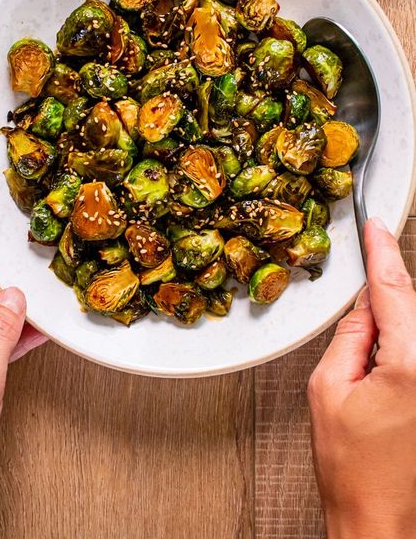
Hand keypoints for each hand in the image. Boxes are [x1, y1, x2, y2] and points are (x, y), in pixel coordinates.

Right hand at [308, 217, 415, 538]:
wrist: (381, 518)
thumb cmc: (354, 469)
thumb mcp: (329, 389)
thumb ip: (349, 335)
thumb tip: (364, 304)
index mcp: (412, 363)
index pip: (396, 288)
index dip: (382, 251)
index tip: (377, 226)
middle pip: (413, 305)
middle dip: (384, 301)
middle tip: (357, 331)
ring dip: (395, 325)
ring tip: (368, 371)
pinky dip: (405, 341)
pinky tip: (385, 363)